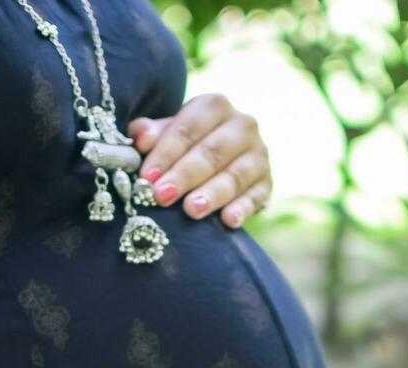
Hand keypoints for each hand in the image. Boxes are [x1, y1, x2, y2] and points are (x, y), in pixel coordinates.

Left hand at [127, 92, 272, 229]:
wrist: (223, 160)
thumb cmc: (186, 145)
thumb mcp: (168, 133)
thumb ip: (153, 134)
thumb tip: (140, 138)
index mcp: (214, 106)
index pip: (189, 127)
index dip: (167, 151)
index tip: (147, 176)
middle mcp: (242, 125)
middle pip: (212, 151)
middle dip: (185, 175)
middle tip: (162, 196)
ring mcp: (258, 155)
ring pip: (235, 175)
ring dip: (212, 194)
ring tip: (191, 210)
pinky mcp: (266, 182)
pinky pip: (256, 196)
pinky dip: (243, 209)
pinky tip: (229, 221)